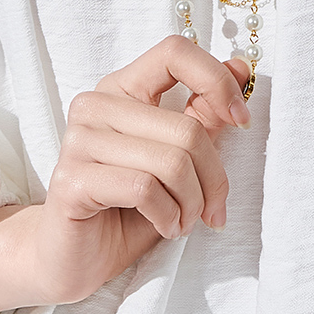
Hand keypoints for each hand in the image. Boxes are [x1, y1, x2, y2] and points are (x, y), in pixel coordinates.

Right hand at [30, 35, 251, 304]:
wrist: (73, 260)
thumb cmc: (125, 213)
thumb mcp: (174, 164)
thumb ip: (200, 118)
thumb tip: (240, 68)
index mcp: (118, 91)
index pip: (174, 53)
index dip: (217, 82)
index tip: (241, 121)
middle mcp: (93, 108)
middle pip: (186, 128)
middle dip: (214, 179)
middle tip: (212, 211)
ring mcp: (77, 143)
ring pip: (170, 162)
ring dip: (191, 204)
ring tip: (185, 222)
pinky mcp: (72, 181)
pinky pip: (144, 189)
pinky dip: (168, 215)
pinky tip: (166, 228)